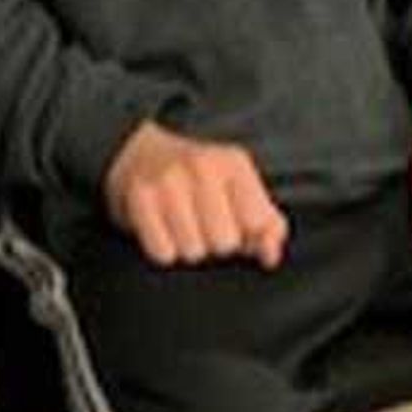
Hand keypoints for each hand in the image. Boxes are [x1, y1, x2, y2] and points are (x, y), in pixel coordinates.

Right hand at [103, 122, 290, 270]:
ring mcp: (169, 180)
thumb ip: (267, 224)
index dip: (248, 235)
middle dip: (216, 244)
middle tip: (204, 225)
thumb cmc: (200, 180)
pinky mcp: (141, 199)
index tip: (236, 225)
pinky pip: (163, 253)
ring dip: (188, 247)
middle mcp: (203, 166)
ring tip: (182, 224)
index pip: (256, 222)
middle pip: (225, 242)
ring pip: (193, 251)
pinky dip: (164, 249)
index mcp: (234, 162)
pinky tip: (163, 228)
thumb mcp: (240, 189)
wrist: (142, 155)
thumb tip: (270, 256)